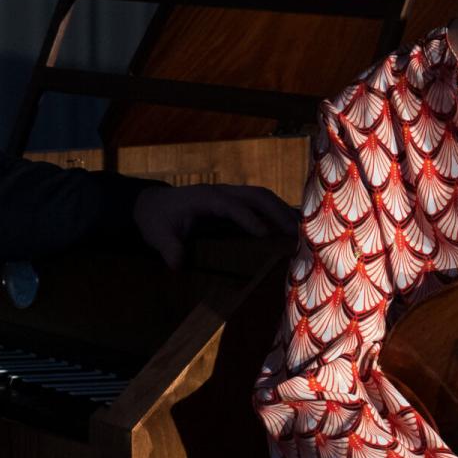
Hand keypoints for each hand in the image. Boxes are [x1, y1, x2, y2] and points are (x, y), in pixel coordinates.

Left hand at [132, 182, 295, 268]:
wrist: (155, 205)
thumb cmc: (158, 220)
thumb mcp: (158, 235)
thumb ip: (169, 249)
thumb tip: (177, 265)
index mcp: (205, 198)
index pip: (231, 206)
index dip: (248, 219)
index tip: (264, 235)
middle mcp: (222, 192)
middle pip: (256, 196)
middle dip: (277, 212)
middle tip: (297, 234)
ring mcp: (230, 195)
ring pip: (262, 196)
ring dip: (282, 211)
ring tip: (302, 231)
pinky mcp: (235, 202)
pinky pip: (260, 203)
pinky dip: (278, 212)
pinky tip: (292, 227)